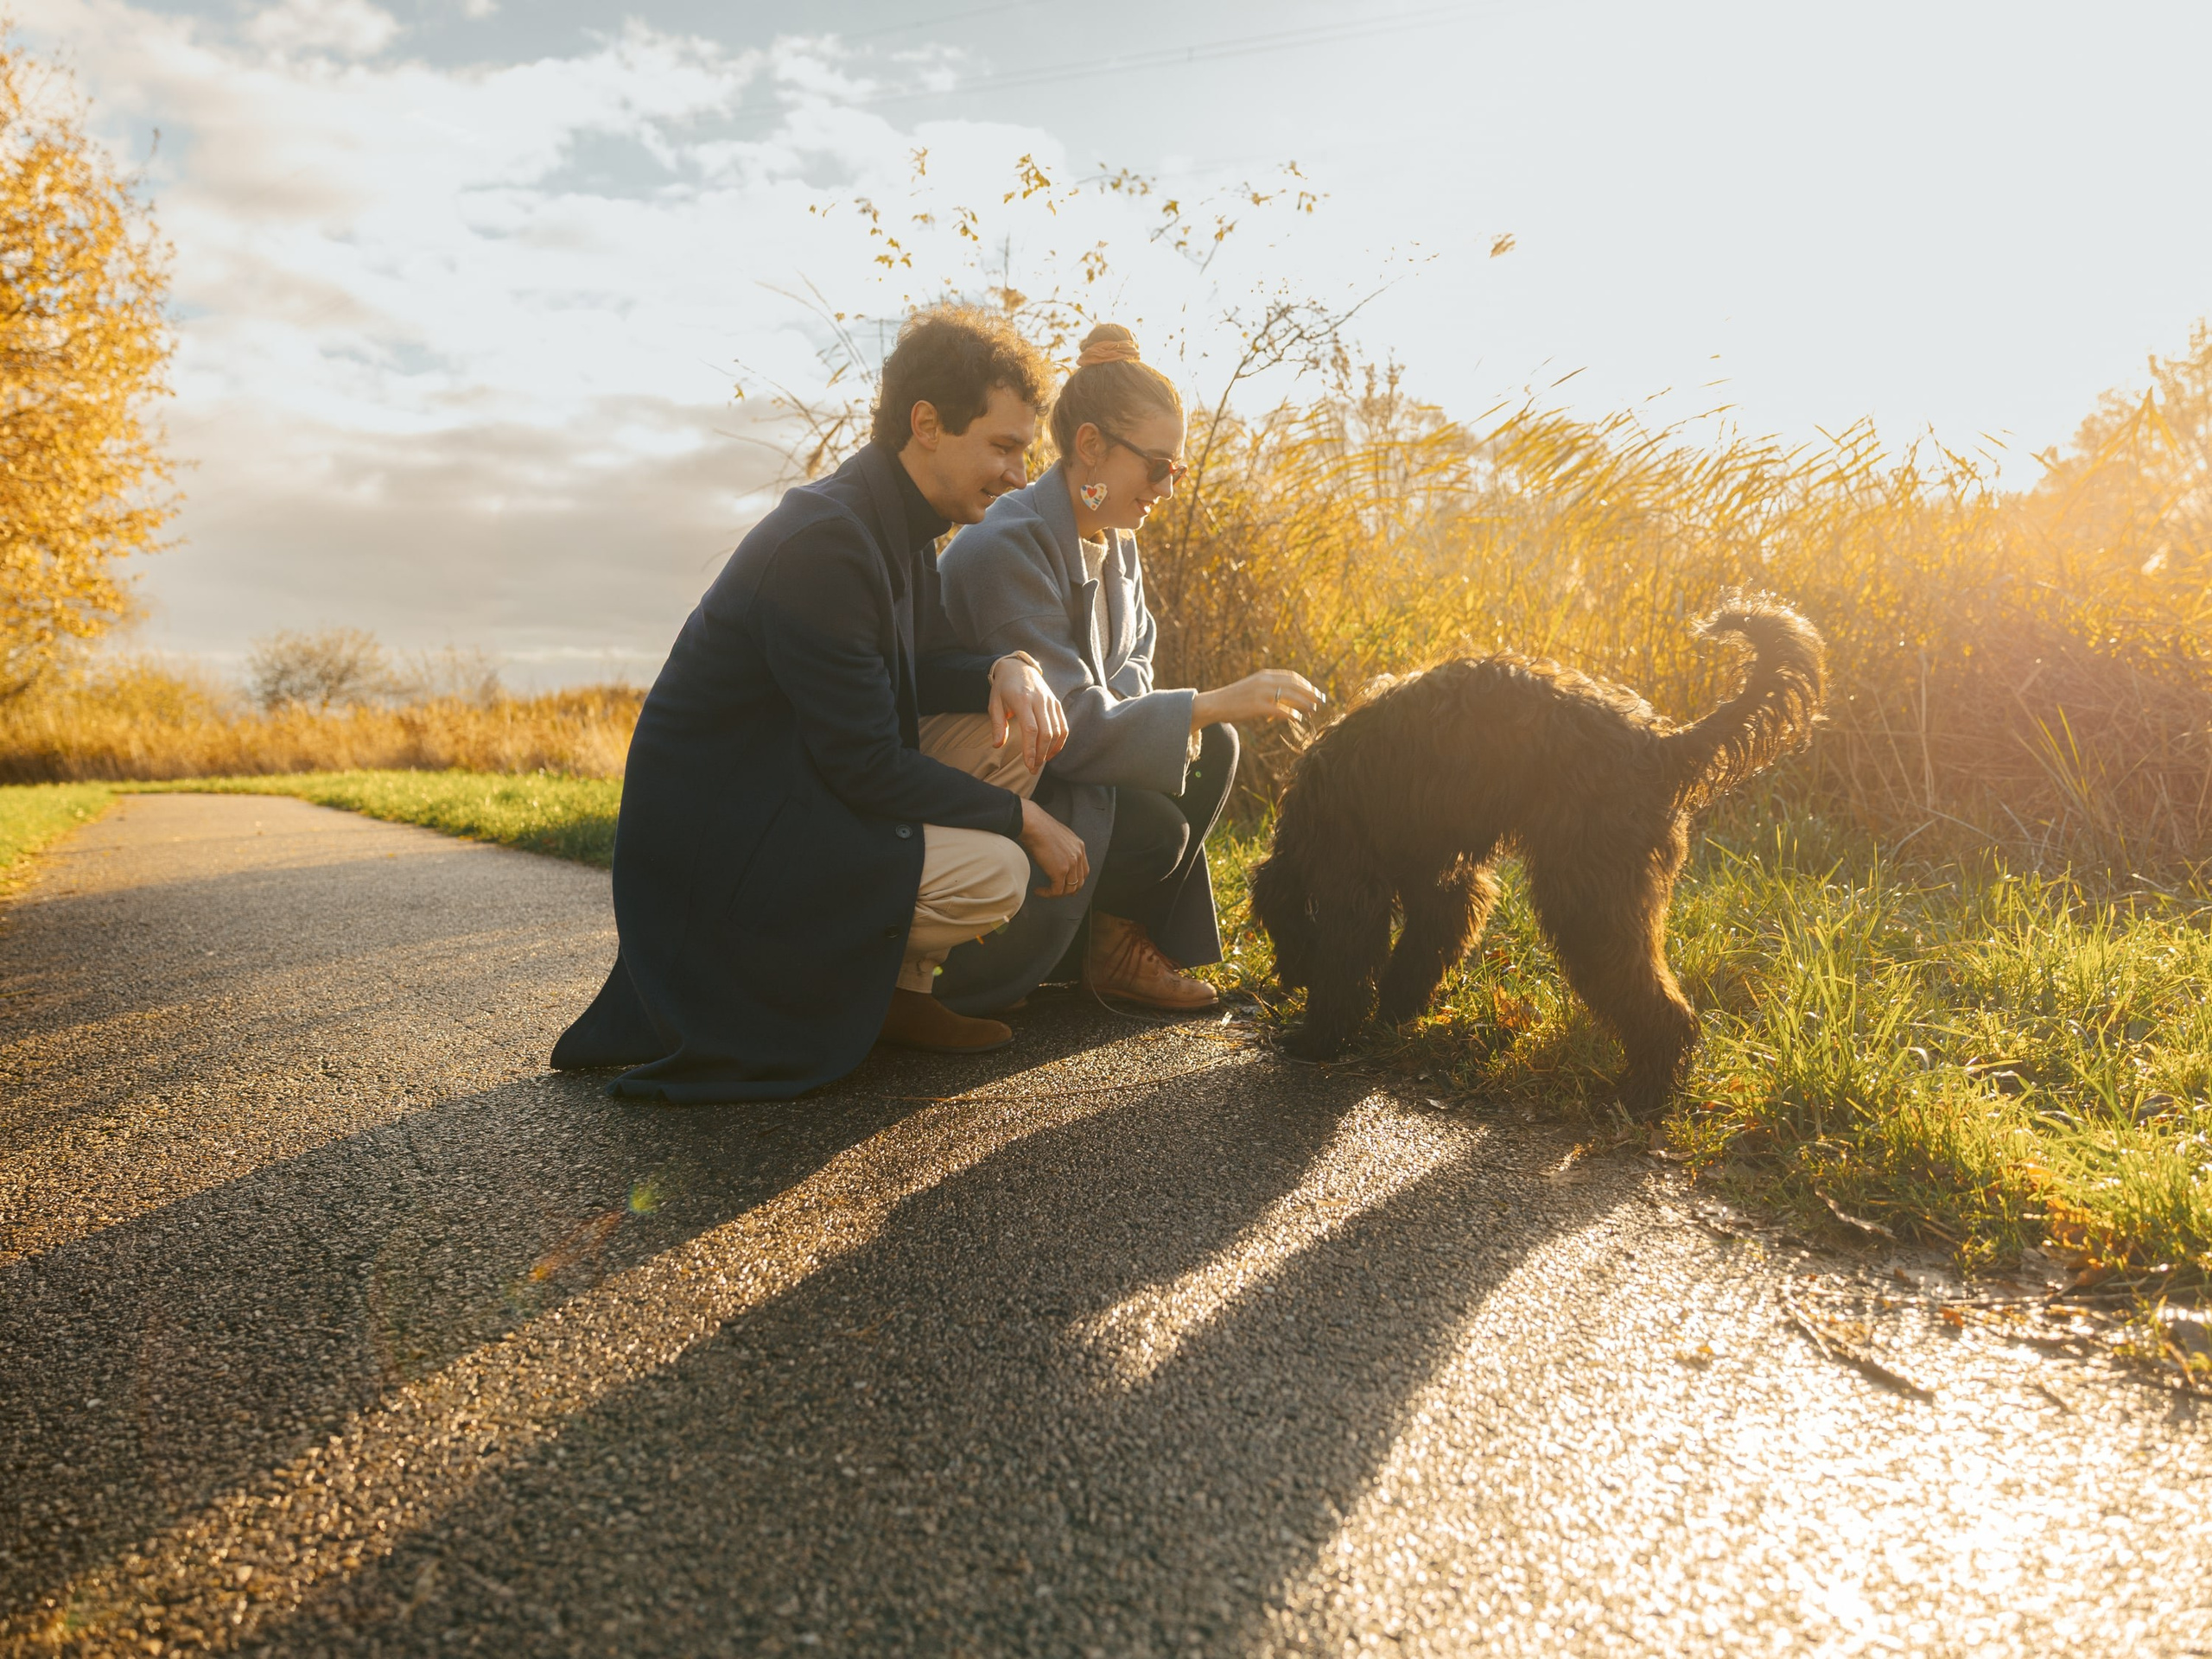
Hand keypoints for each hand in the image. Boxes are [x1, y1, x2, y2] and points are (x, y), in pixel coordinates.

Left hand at [988, 652, 1068, 773]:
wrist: (1018, 667)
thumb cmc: (1003, 688)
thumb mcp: (994, 703)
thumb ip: (997, 725)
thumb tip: (997, 745)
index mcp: (1022, 700)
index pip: (1031, 729)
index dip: (1031, 750)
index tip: (1028, 765)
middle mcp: (1039, 700)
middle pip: (1046, 732)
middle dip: (1041, 754)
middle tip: (1033, 768)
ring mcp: (1050, 701)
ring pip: (1057, 730)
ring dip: (1051, 749)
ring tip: (1042, 761)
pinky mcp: (1056, 703)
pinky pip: (1063, 725)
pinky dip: (1060, 741)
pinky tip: (1051, 751)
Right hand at [1019, 797, 1089, 897]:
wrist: (1033, 825)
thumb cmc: (1039, 827)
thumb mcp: (1058, 835)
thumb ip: (1062, 847)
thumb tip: (1055, 856)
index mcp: (1079, 846)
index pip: (1084, 870)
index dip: (1076, 880)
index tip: (1067, 885)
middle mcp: (1078, 856)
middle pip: (1079, 881)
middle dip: (1069, 890)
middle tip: (1058, 893)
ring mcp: (1071, 864)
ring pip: (1069, 889)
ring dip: (1057, 893)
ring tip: (1046, 892)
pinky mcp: (1060, 871)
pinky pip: (1056, 891)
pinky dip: (1048, 894)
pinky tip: (1039, 891)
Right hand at [1192, 668, 1325, 731]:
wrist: (1214, 704)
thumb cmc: (1234, 699)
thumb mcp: (1253, 690)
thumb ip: (1269, 692)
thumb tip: (1286, 705)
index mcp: (1265, 675)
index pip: (1292, 676)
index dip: (1306, 684)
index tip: (1316, 691)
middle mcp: (1264, 681)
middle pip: (1295, 685)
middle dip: (1310, 693)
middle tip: (1321, 700)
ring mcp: (1261, 693)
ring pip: (1290, 697)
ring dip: (1304, 703)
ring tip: (1313, 710)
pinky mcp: (1257, 706)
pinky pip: (1280, 710)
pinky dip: (1291, 715)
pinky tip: (1297, 719)